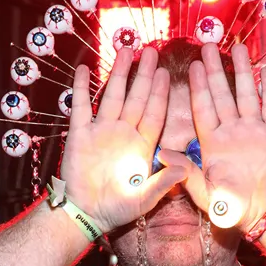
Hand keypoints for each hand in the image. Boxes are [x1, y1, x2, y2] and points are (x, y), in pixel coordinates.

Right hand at [60, 47, 190, 232]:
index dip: (160, 93)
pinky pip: (81, 107)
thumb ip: (163, 183)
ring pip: (112, 96)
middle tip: (150, 51)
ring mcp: (102, 131)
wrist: (86, 214)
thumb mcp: (145, 199)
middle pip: (136, 98)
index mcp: (142, 145)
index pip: (154, 113)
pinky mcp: (80, 134)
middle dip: (143, 75)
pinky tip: (84, 68)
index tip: (166, 73)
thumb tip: (184, 168)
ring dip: (118, 74)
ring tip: (125, 51)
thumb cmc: (118, 209)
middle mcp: (124, 133)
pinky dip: (81, 88)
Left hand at [170, 43, 265, 232]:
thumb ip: (184, 172)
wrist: (264, 214)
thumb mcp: (203, 192)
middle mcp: (232, 132)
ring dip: (242, 72)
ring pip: (246, 94)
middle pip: (222, 95)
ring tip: (237, 47)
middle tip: (209, 45)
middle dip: (215, 71)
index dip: (198, 88)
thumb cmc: (231, 208)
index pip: (203, 108)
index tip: (192, 66)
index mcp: (212, 143)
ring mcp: (254, 131)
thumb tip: (160, 153)